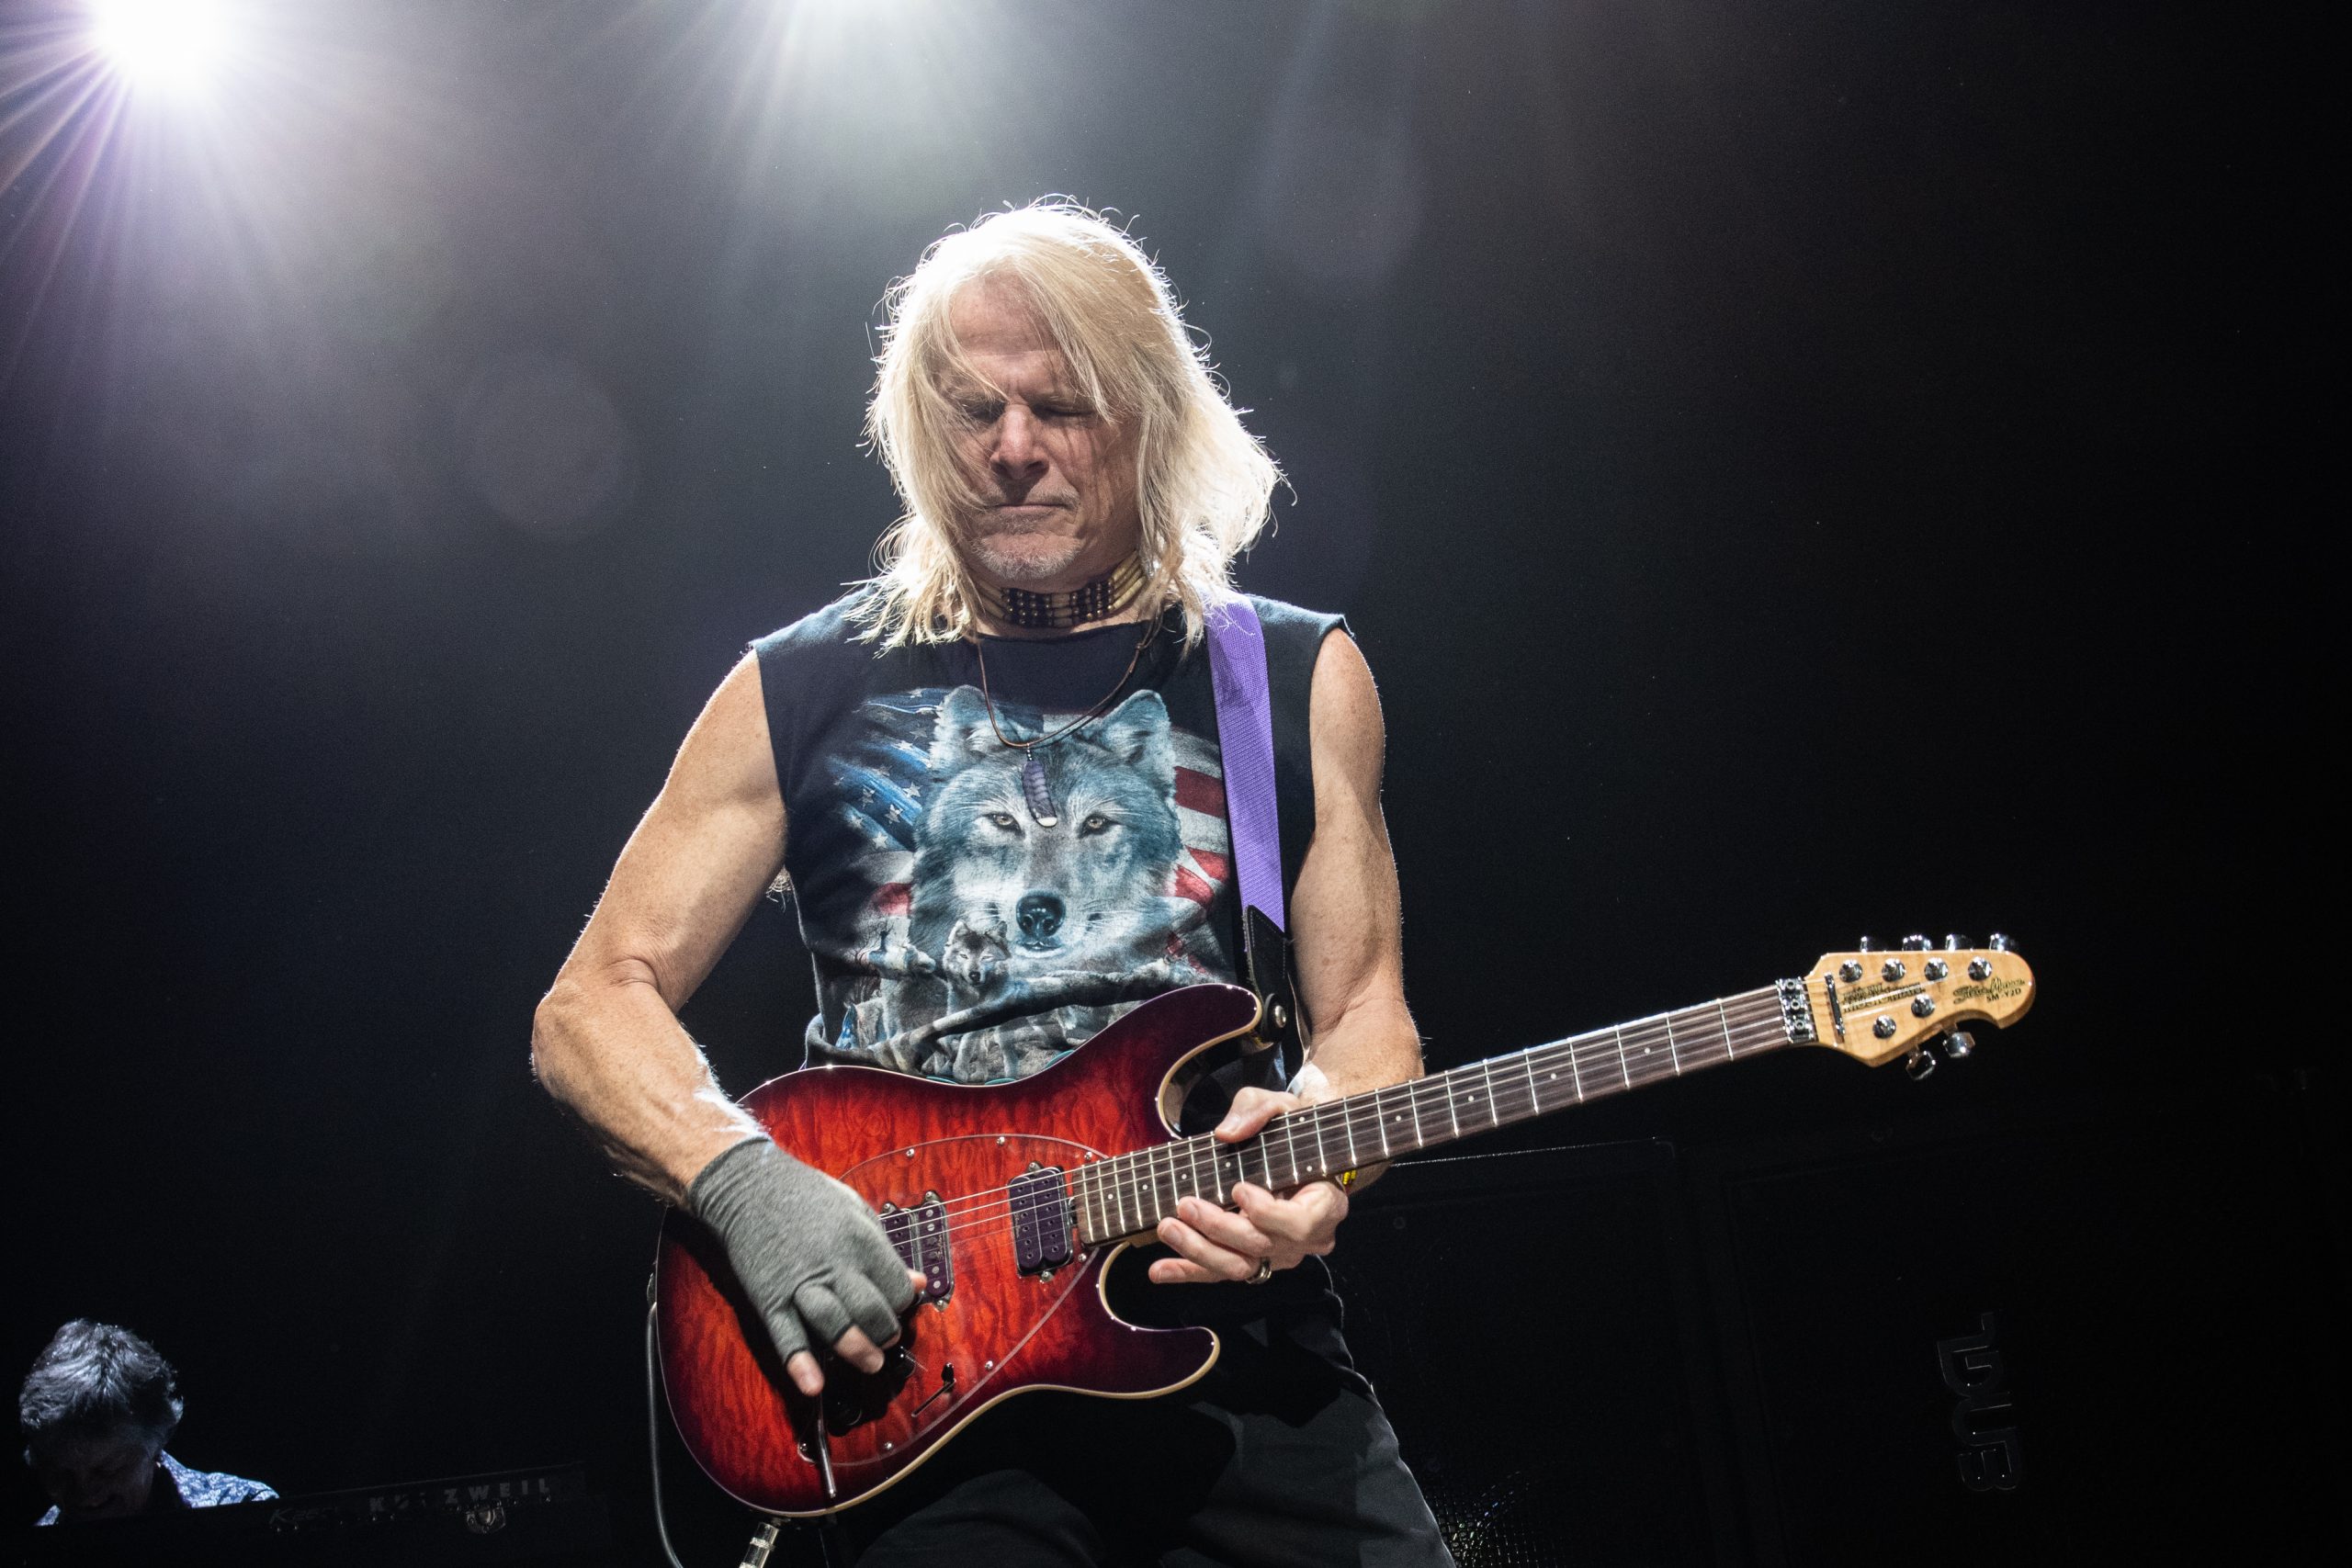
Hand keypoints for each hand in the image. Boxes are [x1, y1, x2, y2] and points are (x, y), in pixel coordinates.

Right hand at [686, 1138, 927, 1395]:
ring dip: (857, 1350)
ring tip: (871, 1363)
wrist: (748, 1187)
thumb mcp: (856, 1211)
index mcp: (861, 1239)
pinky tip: (813, 1386)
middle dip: (886, 1332)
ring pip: (836, 1327)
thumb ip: (886, 1250)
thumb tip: (918, 1283)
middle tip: (887, 1339)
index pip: (896, 1286)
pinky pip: (786, 1337)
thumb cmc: (808, 1196)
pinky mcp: (770, 1298)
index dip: (903, 1303)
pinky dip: (801, 1363)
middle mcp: (834, 1264)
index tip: (899, 1306)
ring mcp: (800, 1284)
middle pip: (871, 1311)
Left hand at [1148, 1087, 1349, 1283]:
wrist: (1297, 1151)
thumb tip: (1227, 1133)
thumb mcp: (1282, 1106)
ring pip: (1240, 1266)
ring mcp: (1280, 1254)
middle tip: (1185, 1205)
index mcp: (1326, 1204)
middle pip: (1262, 1247)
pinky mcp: (1255, 1259)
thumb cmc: (1293, 1129)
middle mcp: (1307, 1239)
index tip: (1237, 1188)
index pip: (1300, 1224)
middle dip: (1219, 1228)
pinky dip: (1189, 1271)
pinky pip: (1222, 1272)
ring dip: (1198, 1251)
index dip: (1267, 1214)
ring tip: (1168, 1228)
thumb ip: (1258, 1111)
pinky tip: (1161, 1269)